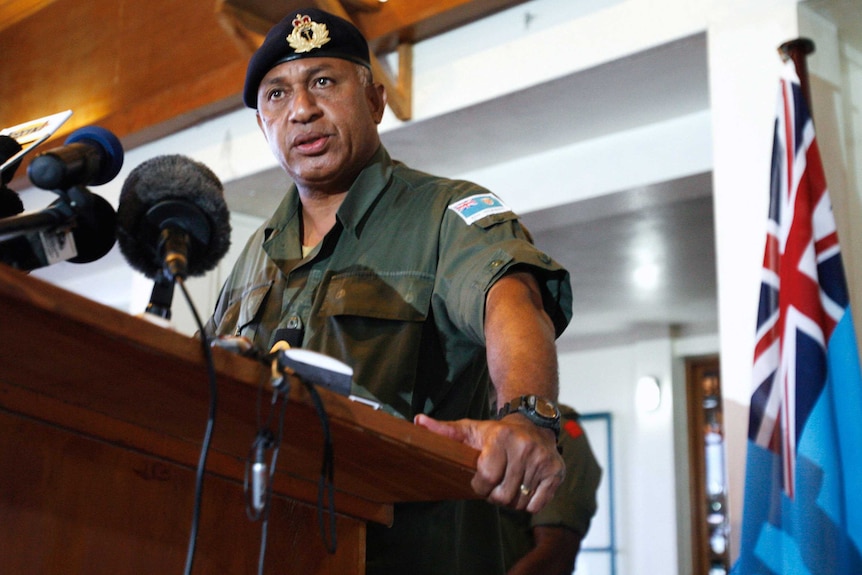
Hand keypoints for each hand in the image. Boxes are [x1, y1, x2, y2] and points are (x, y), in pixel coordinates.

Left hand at [414, 413, 563, 512]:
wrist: (533, 423)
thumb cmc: (496, 433)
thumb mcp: (470, 429)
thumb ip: (444, 430)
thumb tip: (417, 421)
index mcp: (501, 437)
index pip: (486, 478)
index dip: (479, 486)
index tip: (479, 480)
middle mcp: (525, 447)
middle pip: (503, 495)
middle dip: (495, 495)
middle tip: (495, 484)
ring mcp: (543, 460)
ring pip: (520, 502)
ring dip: (511, 500)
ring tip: (509, 483)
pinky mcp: (556, 472)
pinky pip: (537, 505)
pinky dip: (529, 503)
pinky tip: (525, 487)